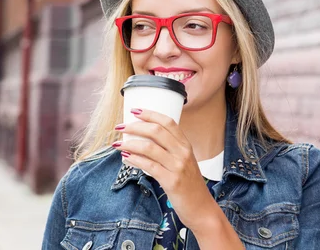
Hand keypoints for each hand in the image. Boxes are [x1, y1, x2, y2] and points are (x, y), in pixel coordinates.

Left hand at [112, 108, 220, 231]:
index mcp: (186, 145)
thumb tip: (141, 140)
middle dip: (134, 126)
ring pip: (149, 147)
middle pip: (156, 131)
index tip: (134, 111)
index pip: (168, 122)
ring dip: (130, 143)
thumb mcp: (183, 162)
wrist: (201, 208)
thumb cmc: (189, 184)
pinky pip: (148, 166)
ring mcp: (178, 166)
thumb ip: (169, 150)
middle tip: (120, 127)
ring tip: (118, 144)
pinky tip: (125, 158)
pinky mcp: (171, 181)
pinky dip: (134, 160)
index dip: (150, 114)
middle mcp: (183, 152)